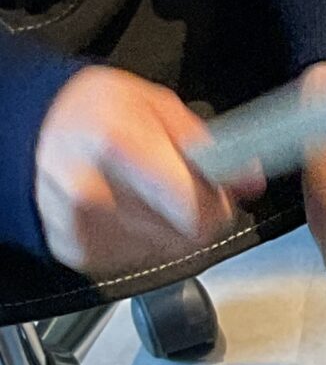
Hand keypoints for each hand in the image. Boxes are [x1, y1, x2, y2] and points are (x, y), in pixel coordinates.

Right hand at [32, 66, 261, 277]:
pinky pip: (140, 259)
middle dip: (196, 214)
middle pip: (185, 236)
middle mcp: (91, 190)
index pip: (193, 211)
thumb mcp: (156, 105)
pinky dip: (143, 238)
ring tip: (145, 191)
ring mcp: (81, 226)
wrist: (37, 131)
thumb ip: (209, 144)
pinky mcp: (77, 251)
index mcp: (116, 144)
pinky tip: (126, 209)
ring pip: (167, 251)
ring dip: (169, 227)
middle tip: (179, 186)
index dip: (218, 206)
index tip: (219, 194)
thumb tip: (248, 177)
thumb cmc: (95, 113)